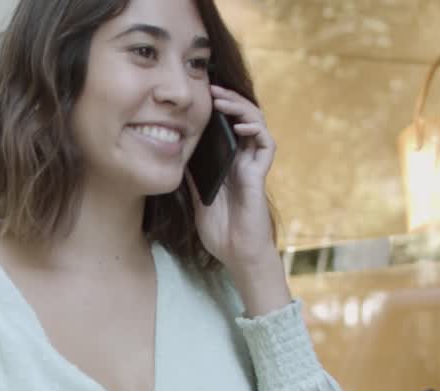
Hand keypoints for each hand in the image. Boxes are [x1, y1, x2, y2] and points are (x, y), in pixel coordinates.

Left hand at [186, 85, 276, 271]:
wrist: (236, 253)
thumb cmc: (219, 231)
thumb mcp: (197, 198)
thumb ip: (193, 177)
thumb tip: (175, 155)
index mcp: (227, 164)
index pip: (225, 128)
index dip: (216, 110)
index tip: (198, 96)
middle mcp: (242, 161)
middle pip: (240, 119)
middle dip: (227, 101)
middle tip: (211, 88)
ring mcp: (252, 166)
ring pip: (255, 124)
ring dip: (241, 108)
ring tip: (223, 99)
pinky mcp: (260, 174)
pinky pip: (265, 144)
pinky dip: (255, 129)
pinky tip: (240, 124)